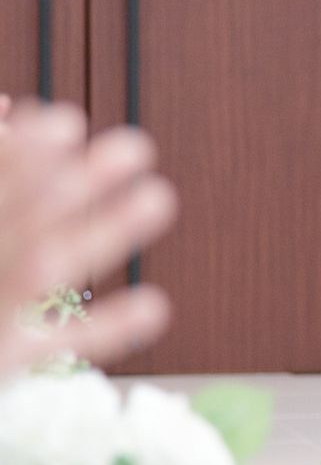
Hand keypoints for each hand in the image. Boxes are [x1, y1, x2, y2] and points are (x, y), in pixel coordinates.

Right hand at [0, 101, 176, 374]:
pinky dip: (107, 326)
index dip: (26, 154)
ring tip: (160, 197)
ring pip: (48, 267)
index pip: (0, 176)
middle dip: (74, 182)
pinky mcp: (5, 359)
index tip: (67, 122)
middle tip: (135, 147)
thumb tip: (8, 106)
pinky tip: (154, 306)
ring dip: (106, 231)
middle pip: (27, 214)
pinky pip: (60, 343)